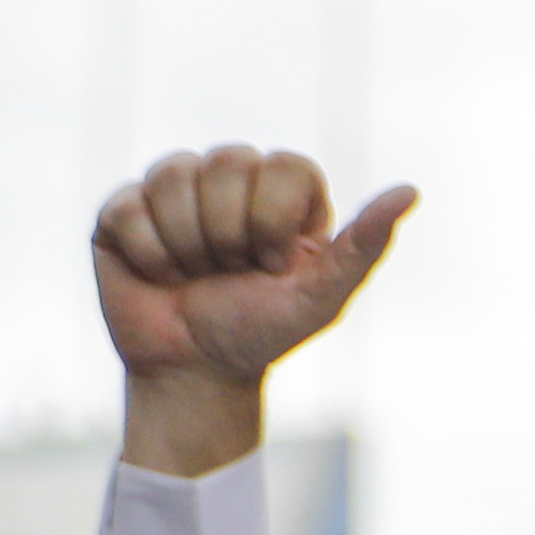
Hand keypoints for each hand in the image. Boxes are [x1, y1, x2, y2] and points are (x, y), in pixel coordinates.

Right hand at [97, 148, 416, 477]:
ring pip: (175, 174)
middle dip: (231, 235)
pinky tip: (160, 275)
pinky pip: (131, 205)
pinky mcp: (123, 210)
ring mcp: (173, 189)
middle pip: (228, 160)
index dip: (275, 221)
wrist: (195, 374)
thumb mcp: (321, 298)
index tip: (273, 266)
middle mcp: (227, 176)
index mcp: (281, 189)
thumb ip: (364, 245)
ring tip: (195, 274)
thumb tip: (411, 190)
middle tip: (231, 271)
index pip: (284, 165)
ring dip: (189, 244)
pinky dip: (150, 254)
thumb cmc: (262, 334)